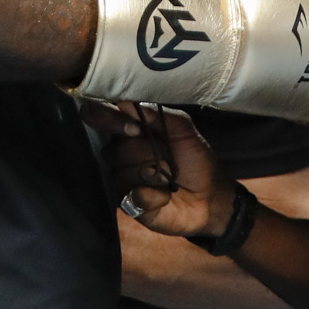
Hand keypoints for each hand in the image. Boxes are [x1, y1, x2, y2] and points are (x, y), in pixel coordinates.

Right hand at [86, 101, 239, 238]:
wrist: (211, 195)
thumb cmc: (195, 158)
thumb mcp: (183, 129)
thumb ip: (157, 113)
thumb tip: (125, 103)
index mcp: (128, 130)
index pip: (97, 116)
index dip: (107, 119)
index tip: (134, 129)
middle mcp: (120, 154)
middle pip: (113, 150)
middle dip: (145, 154)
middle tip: (168, 159)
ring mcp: (122, 180)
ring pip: (122, 174)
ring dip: (154, 175)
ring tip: (170, 178)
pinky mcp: (129, 205)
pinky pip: (134, 197)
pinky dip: (156, 196)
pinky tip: (166, 196)